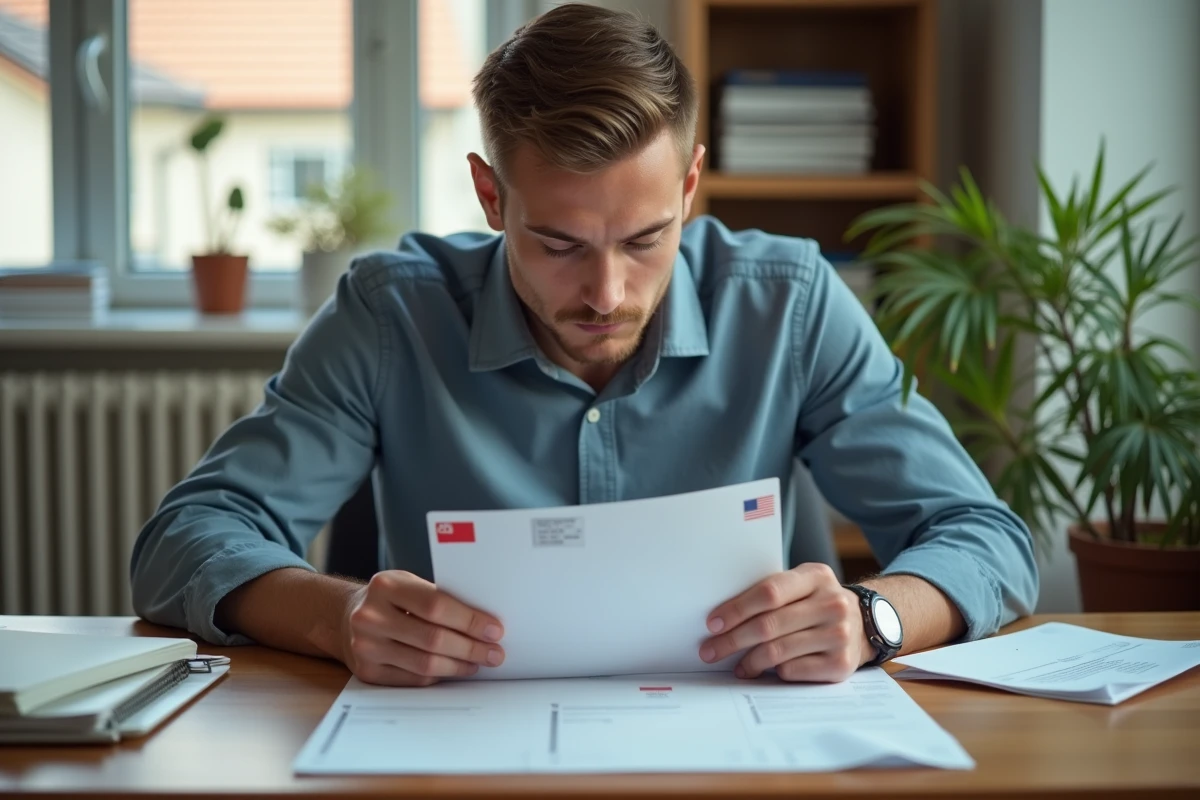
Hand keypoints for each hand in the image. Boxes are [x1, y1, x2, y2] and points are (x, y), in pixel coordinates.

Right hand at [341, 570, 505, 685]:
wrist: (347, 617)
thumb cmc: (391, 599)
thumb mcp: (409, 584)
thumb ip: (439, 598)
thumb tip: (485, 624)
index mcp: (386, 586)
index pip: (436, 605)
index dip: (470, 620)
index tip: (495, 630)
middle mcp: (370, 616)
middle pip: (433, 638)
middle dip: (471, 648)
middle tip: (495, 653)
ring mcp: (366, 646)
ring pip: (425, 663)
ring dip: (459, 665)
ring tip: (479, 663)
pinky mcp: (367, 671)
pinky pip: (413, 678)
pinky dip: (440, 675)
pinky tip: (454, 669)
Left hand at [699, 563, 870, 681]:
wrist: (865, 625)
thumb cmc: (817, 604)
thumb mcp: (803, 585)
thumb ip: (773, 592)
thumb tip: (722, 616)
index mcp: (816, 576)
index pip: (769, 592)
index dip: (737, 609)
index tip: (713, 623)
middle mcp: (832, 603)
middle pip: (769, 624)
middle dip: (732, 640)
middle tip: (710, 650)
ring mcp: (839, 634)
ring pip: (778, 651)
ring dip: (748, 661)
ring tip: (735, 665)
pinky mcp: (841, 664)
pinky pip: (793, 670)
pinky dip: (772, 673)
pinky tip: (761, 671)